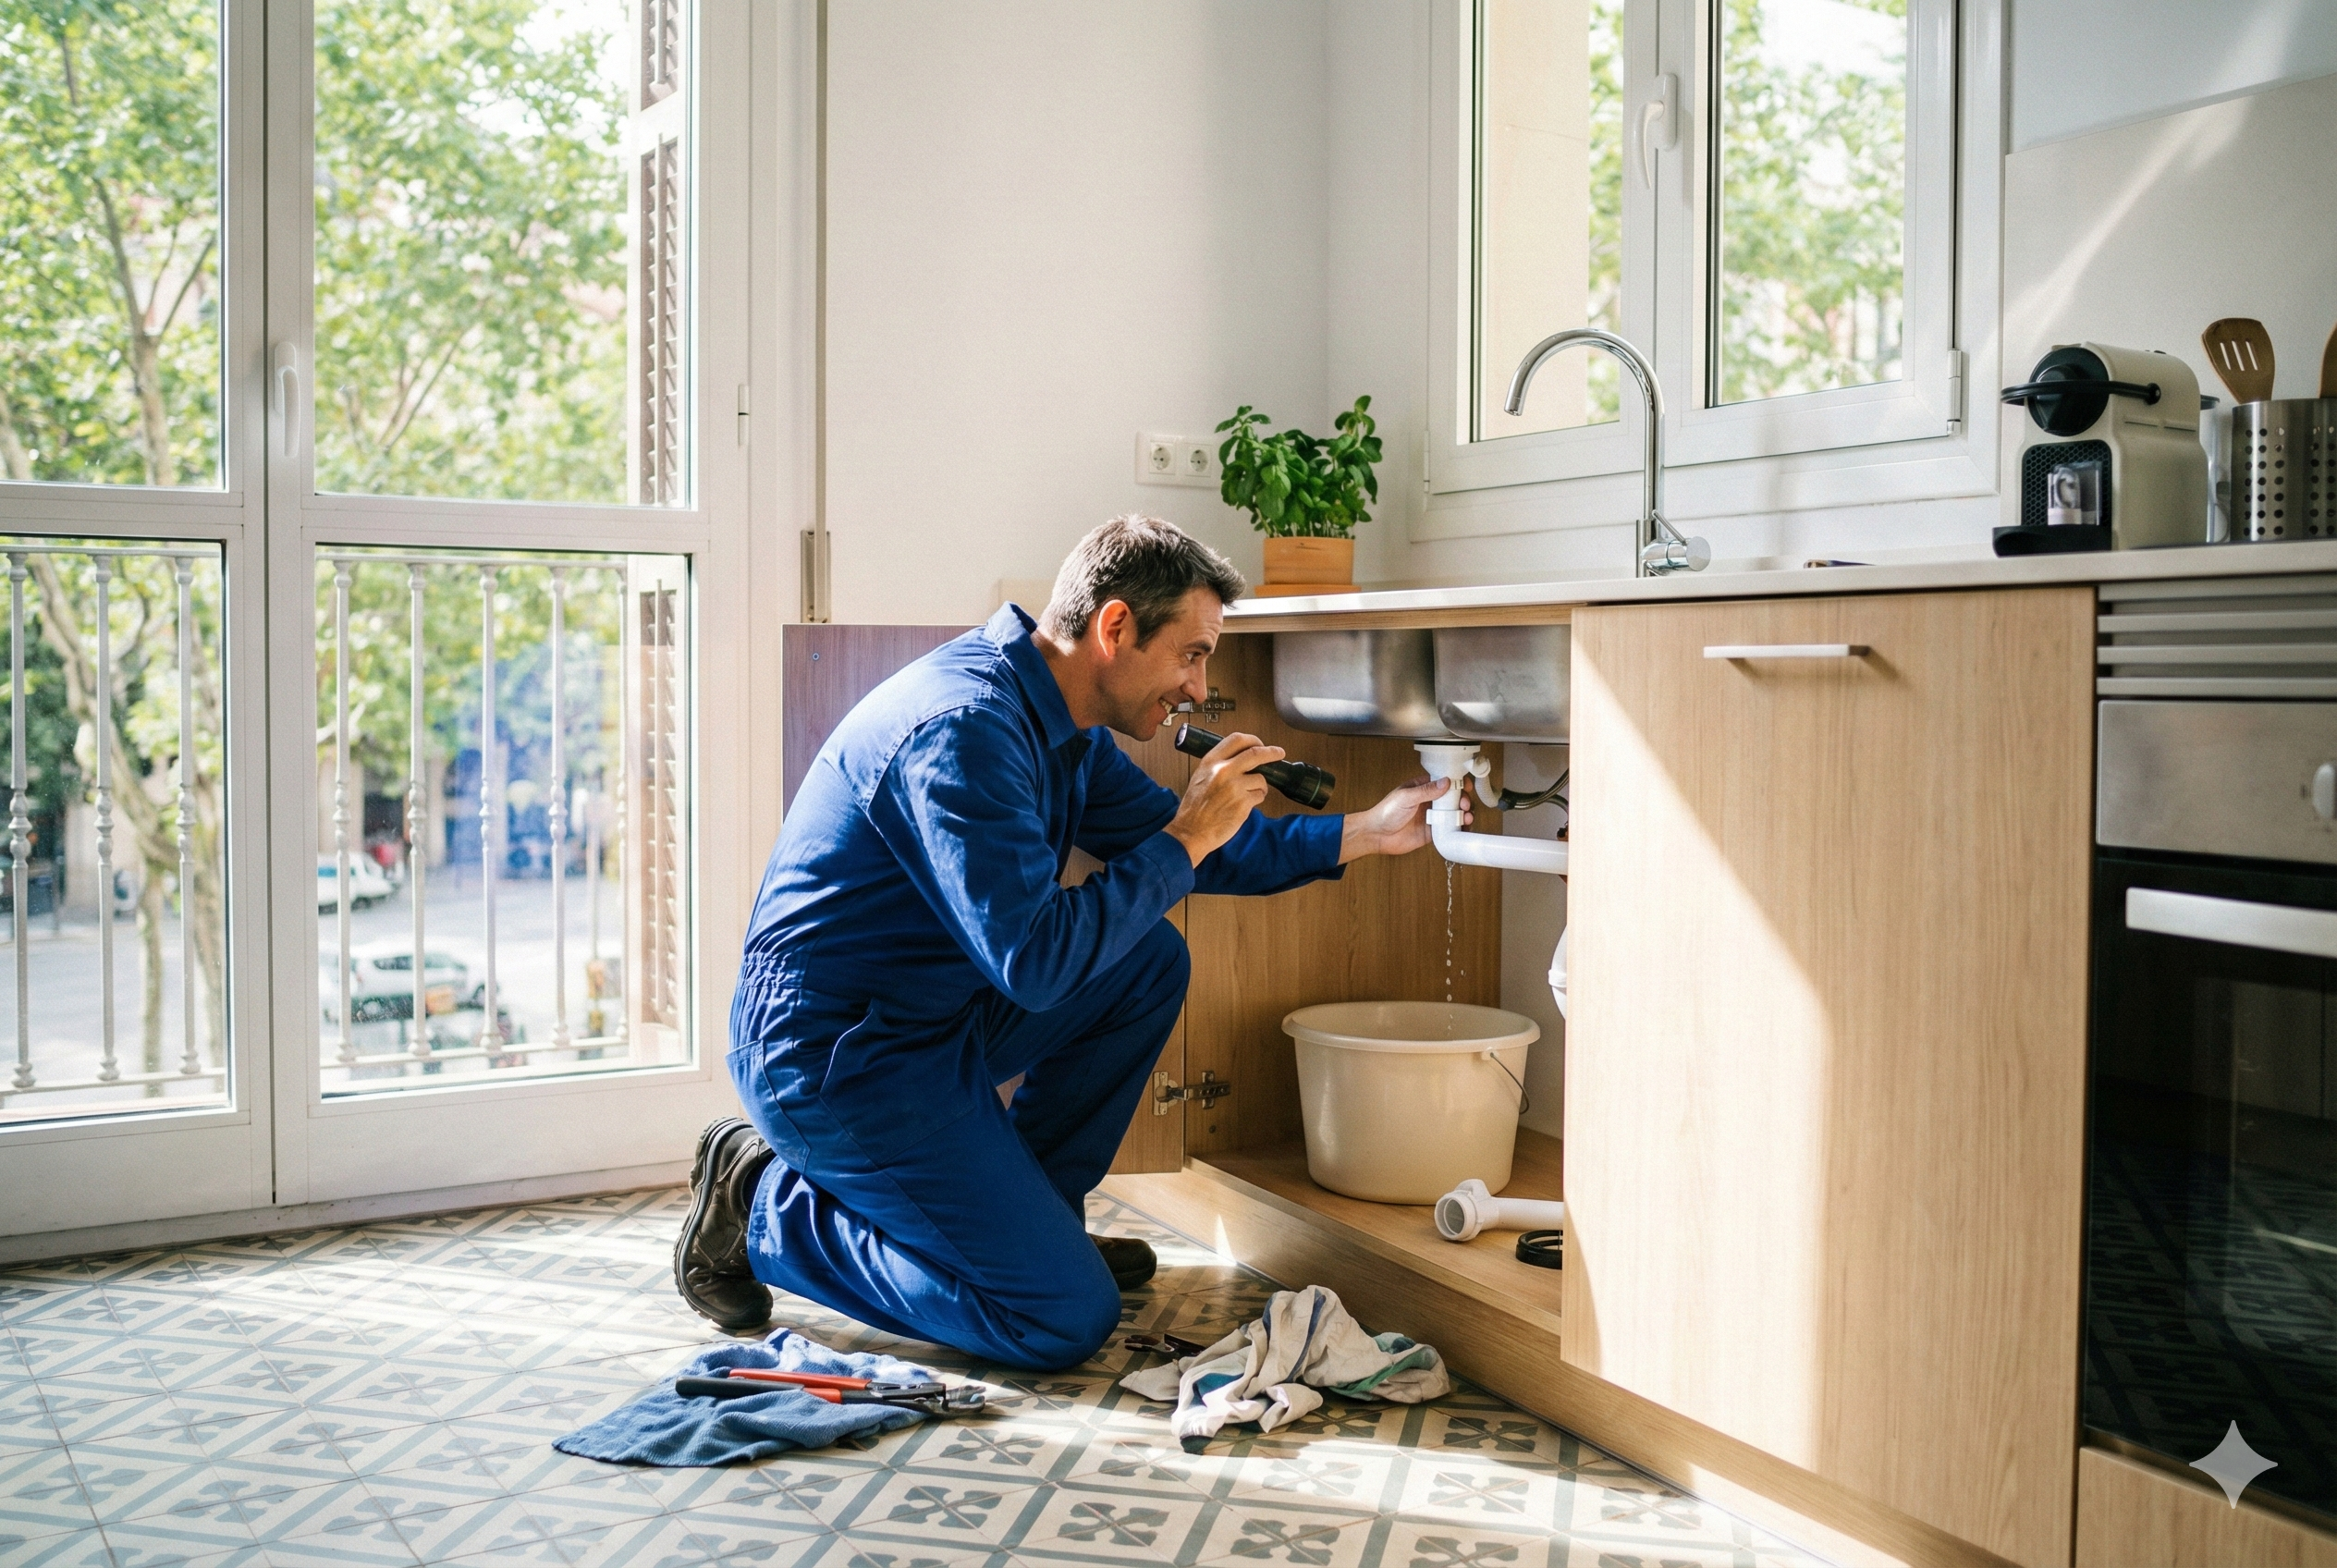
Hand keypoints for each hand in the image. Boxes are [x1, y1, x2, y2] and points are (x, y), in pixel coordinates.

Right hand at [1166, 730, 1284, 866]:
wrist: (1191, 831)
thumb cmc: (1195, 807)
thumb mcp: (1201, 776)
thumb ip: (1220, 764)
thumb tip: (1243, 758)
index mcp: (1211, 761)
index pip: (1237, 739)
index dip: (1253, 740)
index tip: (1261, 744)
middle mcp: (1223, 770)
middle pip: (1256, 753)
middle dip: (1272, 752)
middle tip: (1280, 753)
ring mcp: (1234, 787)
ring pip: (1261, 779)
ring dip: (1260, 786)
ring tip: (1247, 795)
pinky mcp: (1243, 803)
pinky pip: (1259, 796)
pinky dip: (1256, 799)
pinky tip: (1243, 805)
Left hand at [1338, 774, 1467, 862]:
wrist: (1376, 835)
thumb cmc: (1385, 812)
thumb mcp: (1406, 797)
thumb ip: (1426, 790)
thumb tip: (1445, 782)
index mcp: (1422, 788)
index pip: (1444, 782)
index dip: (1457, 783)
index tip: (1465, 786)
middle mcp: (1429, 801)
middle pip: (1453, 798)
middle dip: (1463, 800)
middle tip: (1463, 805)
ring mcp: (1432, 817)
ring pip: (1453, 814)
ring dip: (1463, 814)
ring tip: (1466, 817)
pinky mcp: (1432, 832)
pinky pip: (1449, 829)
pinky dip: (1458, 829)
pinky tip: (1462, 828)